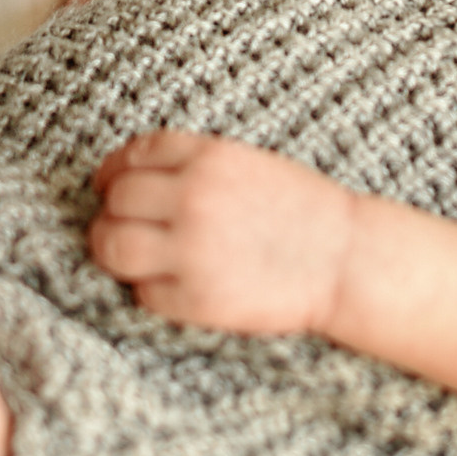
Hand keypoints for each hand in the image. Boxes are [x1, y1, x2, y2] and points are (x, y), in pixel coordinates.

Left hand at [88, 132, 357, 334]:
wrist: (346, 259)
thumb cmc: (303, 211)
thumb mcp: (248, 163)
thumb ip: (192, 165)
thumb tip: (130, 179)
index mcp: (207, 158)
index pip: (132, 157)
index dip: (113, 173)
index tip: (110, 187)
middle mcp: (192, 198)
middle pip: (116, 202)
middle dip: (112, 215)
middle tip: (123, 228)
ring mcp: (191, 250)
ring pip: (112, 248)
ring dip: (114, 252)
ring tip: (131, 260)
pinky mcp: (196, 299)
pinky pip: (144, 293)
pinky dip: (151, 291)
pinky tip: (174, 287)